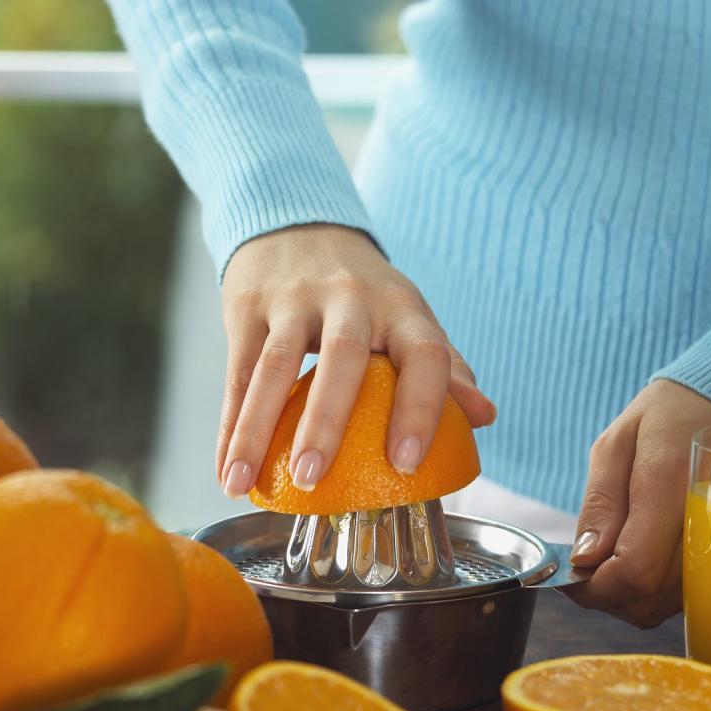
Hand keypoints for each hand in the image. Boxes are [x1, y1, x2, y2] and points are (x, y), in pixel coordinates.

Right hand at [216, 224, 495, 496]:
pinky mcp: (248, 306)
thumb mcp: (407, 318)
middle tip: (313, 479)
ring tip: (244, 483)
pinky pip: (236, 371)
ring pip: (274, 365)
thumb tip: (484, 417)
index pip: (425, 354)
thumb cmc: (363, 295)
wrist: (296, 226)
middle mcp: (351, 297)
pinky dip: (229, 424)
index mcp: (401, 307)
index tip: (408, 464)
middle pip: (342, 357)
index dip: (422, 408)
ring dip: (257, 429)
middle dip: (326, 421)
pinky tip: (226, 468)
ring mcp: (294, 299)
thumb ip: (444, 367)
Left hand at [564, 379, 710, 627]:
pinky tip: (635, 561)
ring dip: (624, 597)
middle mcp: (705, 523)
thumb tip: (584, 558)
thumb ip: (601, 503)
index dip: (594, 586)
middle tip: (582, 566)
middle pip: (647, 598)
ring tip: (607, 560)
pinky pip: (681, 597)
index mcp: (671, 484)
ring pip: (662, 607)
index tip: (568, 574)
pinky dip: (650, 593)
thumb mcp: (616, 446)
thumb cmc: (663, 420)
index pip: (634, 569)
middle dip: (603, 594)